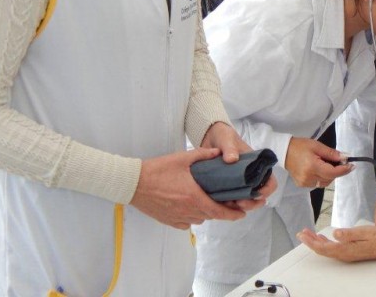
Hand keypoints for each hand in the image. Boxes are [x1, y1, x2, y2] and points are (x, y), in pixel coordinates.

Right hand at [130, 147, 249, 229]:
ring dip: (206, 212)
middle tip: (228, 202)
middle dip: (221, 211)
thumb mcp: (182, 158)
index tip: (242, 213)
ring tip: (209, 201)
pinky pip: (186, 223)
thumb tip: (218, 152)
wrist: (133, 183)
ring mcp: (177, 218)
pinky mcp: (168, 221)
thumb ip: (203, 155)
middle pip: (210, 215)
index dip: (233, 214)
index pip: (218, 212)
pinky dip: (192, 216)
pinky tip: (191, 206)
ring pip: (199, 219)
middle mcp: (187, 211)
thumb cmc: (157, 170)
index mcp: (194, 198)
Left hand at [200, 121, 276, 211]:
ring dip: (242, 206)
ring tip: (231, 205)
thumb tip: (232, 159)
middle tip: (240, 203)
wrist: (209, 136)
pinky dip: (229, 205)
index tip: (256, 193)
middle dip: (252, 203)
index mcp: (256, 165)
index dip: (267, 190)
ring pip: (247, 200)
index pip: (269, 180)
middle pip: (259, 195)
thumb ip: (230, 148)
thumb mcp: (227, 139)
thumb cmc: (224, 136)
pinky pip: (232, 200)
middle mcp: (250, 175)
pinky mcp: (228, 186)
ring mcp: (239, 182)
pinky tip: (222, 205)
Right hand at [284, 137, 353, 188]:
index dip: (344, 170)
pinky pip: (318, 183)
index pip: (333, 172)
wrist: (284, 151)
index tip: (352, 165)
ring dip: (330, 175)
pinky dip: (322, 177)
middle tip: (340, 161)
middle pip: (330, 179)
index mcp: (312, 167)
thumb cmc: (300, 146)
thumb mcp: (317, 146)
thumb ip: (332, 153)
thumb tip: (345, 157)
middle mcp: (308, 177)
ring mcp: (305, 183)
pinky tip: (320, 169)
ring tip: (328, 164)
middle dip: (338, 171)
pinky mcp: (302, 185)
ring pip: (325, 182)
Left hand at [297, 225, 375, 261]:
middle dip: (310, 242)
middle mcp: (345, 254)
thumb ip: (348, 234)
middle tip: (301, 233)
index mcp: (346, 249)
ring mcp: (348, 254)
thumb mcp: (364, 231)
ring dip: (317, 242)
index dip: (311, 242)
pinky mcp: (351, 251)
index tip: (302, 234)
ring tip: (309, 234)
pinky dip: (326, 243)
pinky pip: (334, 249)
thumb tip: (335, 233)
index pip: (323, 248)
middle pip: (322, 250)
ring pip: (327, 249)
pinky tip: (324, 237)